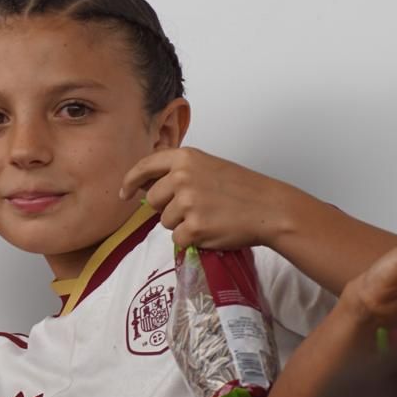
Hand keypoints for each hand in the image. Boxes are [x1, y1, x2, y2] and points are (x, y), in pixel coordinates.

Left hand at [122, 148, 296, 249]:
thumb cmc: (243, 189)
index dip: (131, 180)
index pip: (145, 166)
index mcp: (185, 157)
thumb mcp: (208, 167)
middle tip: (196, 208)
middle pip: (152, 200)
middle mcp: (182, 177)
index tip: (125, 192)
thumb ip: (178, 172)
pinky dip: (191, 240)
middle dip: (167, 208)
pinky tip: (212, 230)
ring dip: (181, 224)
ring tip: (209, 216)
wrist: (270, 209)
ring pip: (164, 221)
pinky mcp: (193, 227)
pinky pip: (177, 239)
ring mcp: (187, 202)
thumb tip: (144, 186)